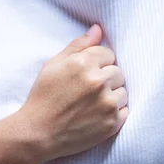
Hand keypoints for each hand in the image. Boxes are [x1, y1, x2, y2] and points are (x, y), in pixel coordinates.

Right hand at [18, 24, 128, 161]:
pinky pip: (124, 111)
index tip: (85, 75)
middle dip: (105, 79)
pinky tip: (96, 116)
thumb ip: (78, 45)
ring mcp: (107, 103)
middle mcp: (98, 81)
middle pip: (117, 72)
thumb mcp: (53, 65)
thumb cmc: (43, 97)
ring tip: (91, 104)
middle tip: (86, 91)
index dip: (97, 64)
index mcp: (83, 63)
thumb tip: (98, 30)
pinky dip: (114, 113)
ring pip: (123, 91)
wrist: (38, 133)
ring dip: (111, 96)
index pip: (108, 54)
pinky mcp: (112, 123)